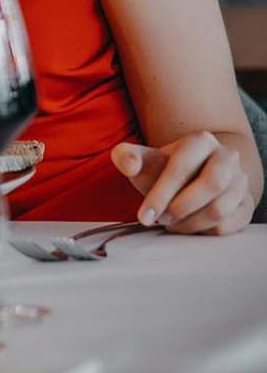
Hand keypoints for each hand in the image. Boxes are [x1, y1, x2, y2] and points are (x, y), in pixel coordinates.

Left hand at [112, 133, 253, 234]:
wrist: (194, 177)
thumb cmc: (164, 170)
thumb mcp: (143, 161)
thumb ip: (126, 158)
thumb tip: (129, 163)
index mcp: (201, 141)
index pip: (182, 166)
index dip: (161, 193)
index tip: (144, 216)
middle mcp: (227, 157)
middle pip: (211, 186)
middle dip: (180, 208)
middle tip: (161, 219)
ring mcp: (241, 181)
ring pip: (220, 209)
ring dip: (191, 223)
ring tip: (172, 224)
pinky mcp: (246, 204)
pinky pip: (229, 225)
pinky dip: (204, 231)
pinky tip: (189, 226)